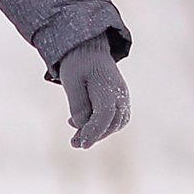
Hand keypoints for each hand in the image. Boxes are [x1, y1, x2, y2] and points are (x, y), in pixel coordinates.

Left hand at [57, 32, 129, 148]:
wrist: (89, 48)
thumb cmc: (78, 64)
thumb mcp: (71, 82)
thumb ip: (78, 104)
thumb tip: (81, 125)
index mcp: (108, 87)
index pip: (104, 116)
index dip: (93, 132)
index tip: (80, 144)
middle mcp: (120, 94)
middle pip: (111, 123)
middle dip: (93, 135)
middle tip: (73, 142)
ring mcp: (123, 97)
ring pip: (116, 124)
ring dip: (98, 132)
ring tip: (76, 133)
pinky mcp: (120, 100)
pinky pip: (115, 119)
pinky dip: (101, 125)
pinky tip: (83, 123)